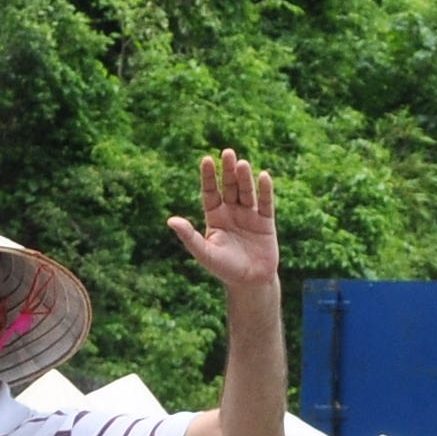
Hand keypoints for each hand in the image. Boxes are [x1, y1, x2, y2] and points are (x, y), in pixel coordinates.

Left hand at [163, 149, 281, 295]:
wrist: (250, 282)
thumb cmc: (224, 269)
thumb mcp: (204, 253)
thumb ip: (189, 236)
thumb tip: (171, 220)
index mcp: (215, 217)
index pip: (210, 192)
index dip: (209, 176)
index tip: (206, 160)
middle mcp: (231, 212)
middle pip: (229, 186)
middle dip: (228, 171)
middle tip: (227, 152)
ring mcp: (249, 215)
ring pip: (246, 191)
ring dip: (244, 177)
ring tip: (242, 163)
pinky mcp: (265, 221)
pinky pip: (264, 203)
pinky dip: (265, 190)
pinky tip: (264, 177)